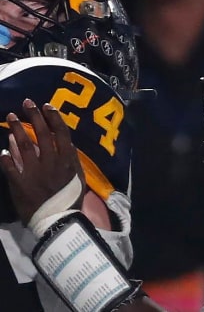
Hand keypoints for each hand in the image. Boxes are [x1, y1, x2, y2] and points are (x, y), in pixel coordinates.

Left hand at [0, 98, 84, 225]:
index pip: (61, 133)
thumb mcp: (77, 177)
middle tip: (27, 103)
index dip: (53, 118)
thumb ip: (71, 160)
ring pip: (23, 146)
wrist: (58, 220)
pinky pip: (9, 167)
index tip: (47, 105)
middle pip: (42, 134)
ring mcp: (33, 172)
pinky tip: (2, 150)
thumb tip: (65, 143)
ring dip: (17, 130)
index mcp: (67, 161)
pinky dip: (5, 158)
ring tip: (11, 117)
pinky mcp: (19, 183)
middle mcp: (50, 162)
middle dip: (34, 116)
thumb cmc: (71, 199)